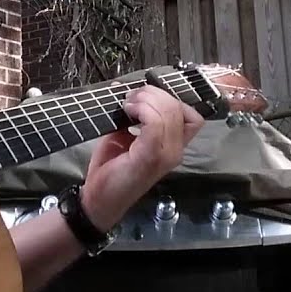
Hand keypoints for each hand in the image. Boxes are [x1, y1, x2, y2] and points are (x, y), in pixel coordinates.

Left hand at [79, 85, 204, 228]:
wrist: (99, 200)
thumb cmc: (112, 171)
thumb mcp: (124, 136)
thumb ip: (133, 116)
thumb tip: (127, 90)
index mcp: (172, 146)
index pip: (191, 116)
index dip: (170, 100)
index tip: (145, 98)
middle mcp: (175, 151)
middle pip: (179, 108)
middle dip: (153, 94)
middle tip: (131, 98)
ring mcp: (165, 156)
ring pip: (169, 112)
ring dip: (146, 100)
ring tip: (128, 105)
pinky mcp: (149, 157)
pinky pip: (155, 123)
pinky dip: (142, 110)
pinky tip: (128, 112)